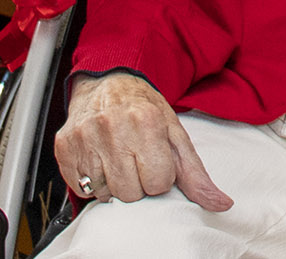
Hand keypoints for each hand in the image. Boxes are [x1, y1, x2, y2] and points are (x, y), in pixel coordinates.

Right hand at [51, 72, 230, 210]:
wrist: (108, 82)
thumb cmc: (144, 109)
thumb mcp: (175, 134)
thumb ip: (196, 174)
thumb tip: (220, 203)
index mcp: (147, 122)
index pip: (158, 184)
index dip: (159, 177)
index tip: (154, 160)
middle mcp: (113, 127)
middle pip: (130, 193)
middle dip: (136, 183)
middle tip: (134, 159)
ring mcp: (85, 137)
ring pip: (105, 194)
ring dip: (113, 182)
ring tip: (116, 158)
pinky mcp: (65, 146)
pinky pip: (80, 188)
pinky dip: (91, 181)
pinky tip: (99, 160)